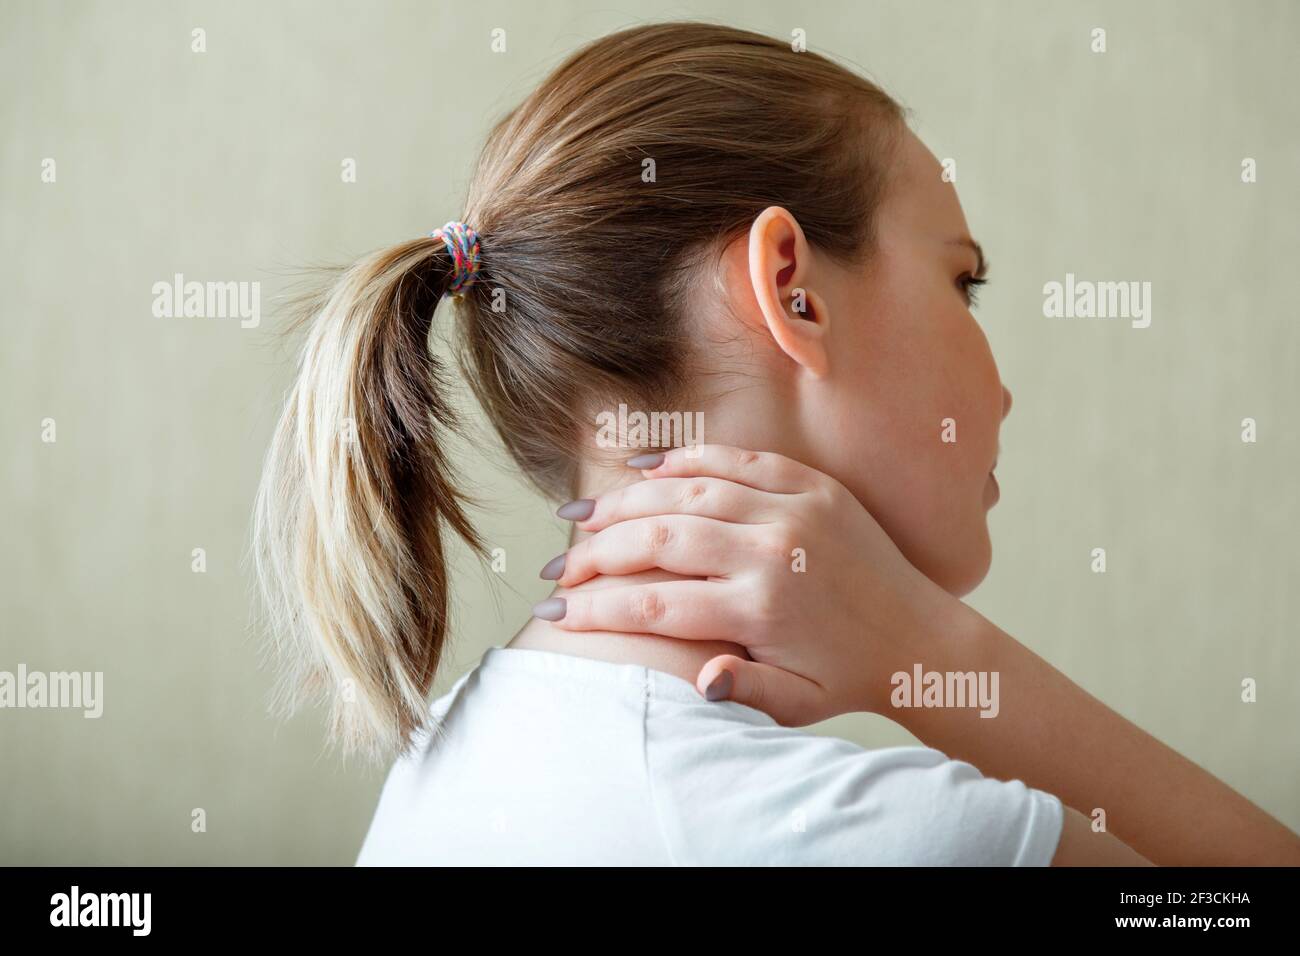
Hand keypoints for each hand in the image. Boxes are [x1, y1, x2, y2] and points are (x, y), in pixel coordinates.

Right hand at [541, 445, 965, 724]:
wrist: (922, 639)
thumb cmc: (848, 678)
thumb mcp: (795, 704)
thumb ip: (742, 693)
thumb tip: (696, 679)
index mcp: (762, 608)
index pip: (653, 602)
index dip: (593, 608)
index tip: (552, 614)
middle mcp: (773, 550)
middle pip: (658, 537)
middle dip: (595, 552)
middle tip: (557, 566)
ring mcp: (793, 508)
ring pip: (687, 489)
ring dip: (626, 500)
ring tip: (581, 516)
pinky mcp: (810, 483)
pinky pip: (734, 459)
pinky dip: (684, 460)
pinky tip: (643, 470)